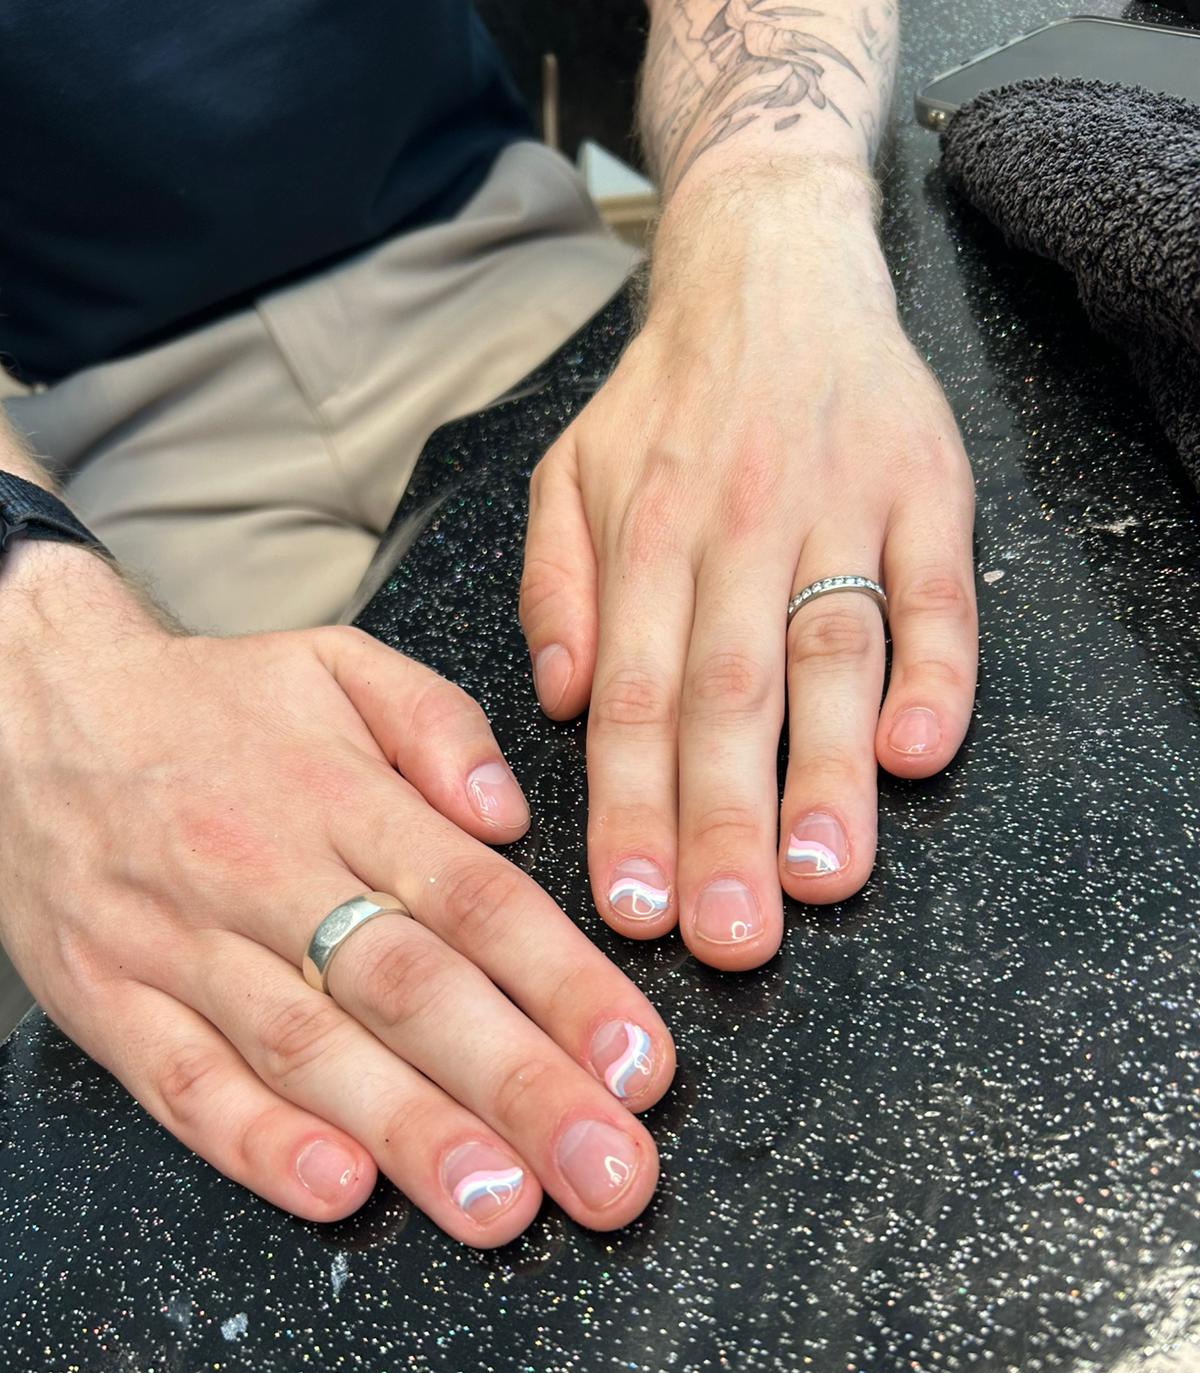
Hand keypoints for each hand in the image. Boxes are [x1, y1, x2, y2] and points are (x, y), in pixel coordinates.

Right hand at [0, 543, 670, 1241]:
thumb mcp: (337, 664)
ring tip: (501, 1204)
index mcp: (339, 795)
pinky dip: (255, 1142)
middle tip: (608, 1169)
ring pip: (306, 1049)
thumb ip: (440, 726)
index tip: (639, 1064)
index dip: (566, 988)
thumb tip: (513, 817)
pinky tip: (334, 1189)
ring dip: (410, 1134)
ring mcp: (180, 942)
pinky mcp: (110, 1000)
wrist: (31, 708)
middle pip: (409, 989)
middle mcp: (266, 870)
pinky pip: (182, 1081)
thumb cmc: (213, 705)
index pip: (475, 900)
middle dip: (520, 1087)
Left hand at [520, 166, 976, 969]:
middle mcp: (735, 527)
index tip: (634, 909)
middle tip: (729, 936)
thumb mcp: (567, 472)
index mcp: (642, 535)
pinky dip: (935, 669)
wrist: (771, 268)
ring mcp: (838, 507)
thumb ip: (553, 587)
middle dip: (725, 826)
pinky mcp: (925, 490)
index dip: (631, 809)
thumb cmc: (666, 399)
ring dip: (827, 773)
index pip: (634, 697)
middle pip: (729, 697)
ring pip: (831, 655)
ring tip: (822, 877)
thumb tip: (558, 702)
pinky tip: (918, 752)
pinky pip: (935, 590)